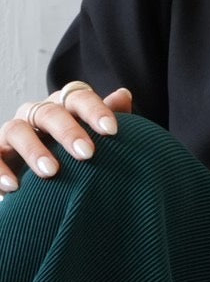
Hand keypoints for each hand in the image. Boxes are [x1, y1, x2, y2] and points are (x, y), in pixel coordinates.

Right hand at [0, 84, 132, 191]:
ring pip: (17, 130)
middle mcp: (36, 113)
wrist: (43, 185)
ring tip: (51, 172)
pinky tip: (13, 187)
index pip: (79, 97)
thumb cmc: (77, 157)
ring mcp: (13, 132)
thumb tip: (124, 94)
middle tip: (87, 154)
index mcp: (64, 106)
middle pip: (50, 112)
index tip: (111, 130)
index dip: (95, 110)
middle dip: (69, 132)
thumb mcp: (95, 140)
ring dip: (34, 150)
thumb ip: (109, 119)